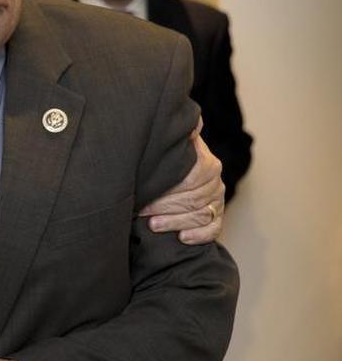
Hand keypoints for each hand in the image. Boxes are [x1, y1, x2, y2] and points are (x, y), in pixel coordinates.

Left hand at [139, 122, 224, 244]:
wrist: (171, 177)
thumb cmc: (164, 162)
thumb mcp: (169, 146)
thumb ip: (179, 134)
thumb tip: (190, 122)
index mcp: (206, 162)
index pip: (194, 176)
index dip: (168, 188)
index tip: (145, 193)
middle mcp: (215, 181)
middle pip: (195, 197)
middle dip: (166, 206)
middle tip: (143, 212)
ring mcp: (217, 200)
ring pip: (202, 214)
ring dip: (177, 221)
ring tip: (154, 225)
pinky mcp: (216, 218)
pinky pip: (214, 229)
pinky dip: (200, 235)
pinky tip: (182, 238)